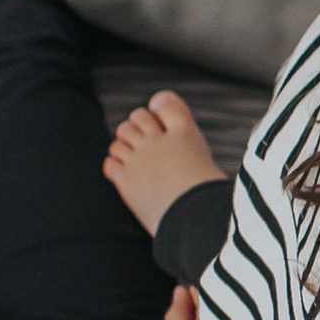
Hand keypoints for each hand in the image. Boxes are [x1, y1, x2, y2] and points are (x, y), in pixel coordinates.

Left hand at [105, 89, 224, 236]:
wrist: (197, 219)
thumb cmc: (208, 193)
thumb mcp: (203, 156)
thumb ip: (182, 128)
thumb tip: (158, 100)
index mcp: (186, 133)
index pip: (166, 104)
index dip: (159, 109)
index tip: (160, 122)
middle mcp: (159, 141)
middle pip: (138, 116)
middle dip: (138, 125)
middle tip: (145, 143)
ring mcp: (140, 160)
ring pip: (121, 137)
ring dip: (125, 144)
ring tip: (136, 160)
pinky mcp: (126, 180)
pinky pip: (110, 162)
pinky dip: (115, 165)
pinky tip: (126, 175)